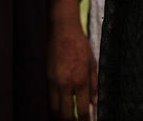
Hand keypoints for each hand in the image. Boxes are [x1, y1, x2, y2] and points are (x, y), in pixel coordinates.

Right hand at [48, 3, 96, 118]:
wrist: (63, 30)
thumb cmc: (80, 45)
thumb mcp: (92, 64)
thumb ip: (94, 85)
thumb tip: (95, 103)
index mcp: (81, 80)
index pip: (83, 109)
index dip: (86, 119)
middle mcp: (66, 83)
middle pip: (66, 114)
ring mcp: (54, 81)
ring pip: (55, 109)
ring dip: (61, 115)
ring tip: (68, 117)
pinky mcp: (46, 77)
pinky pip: (49, 98)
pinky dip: (55, 105)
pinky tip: (60, 105)